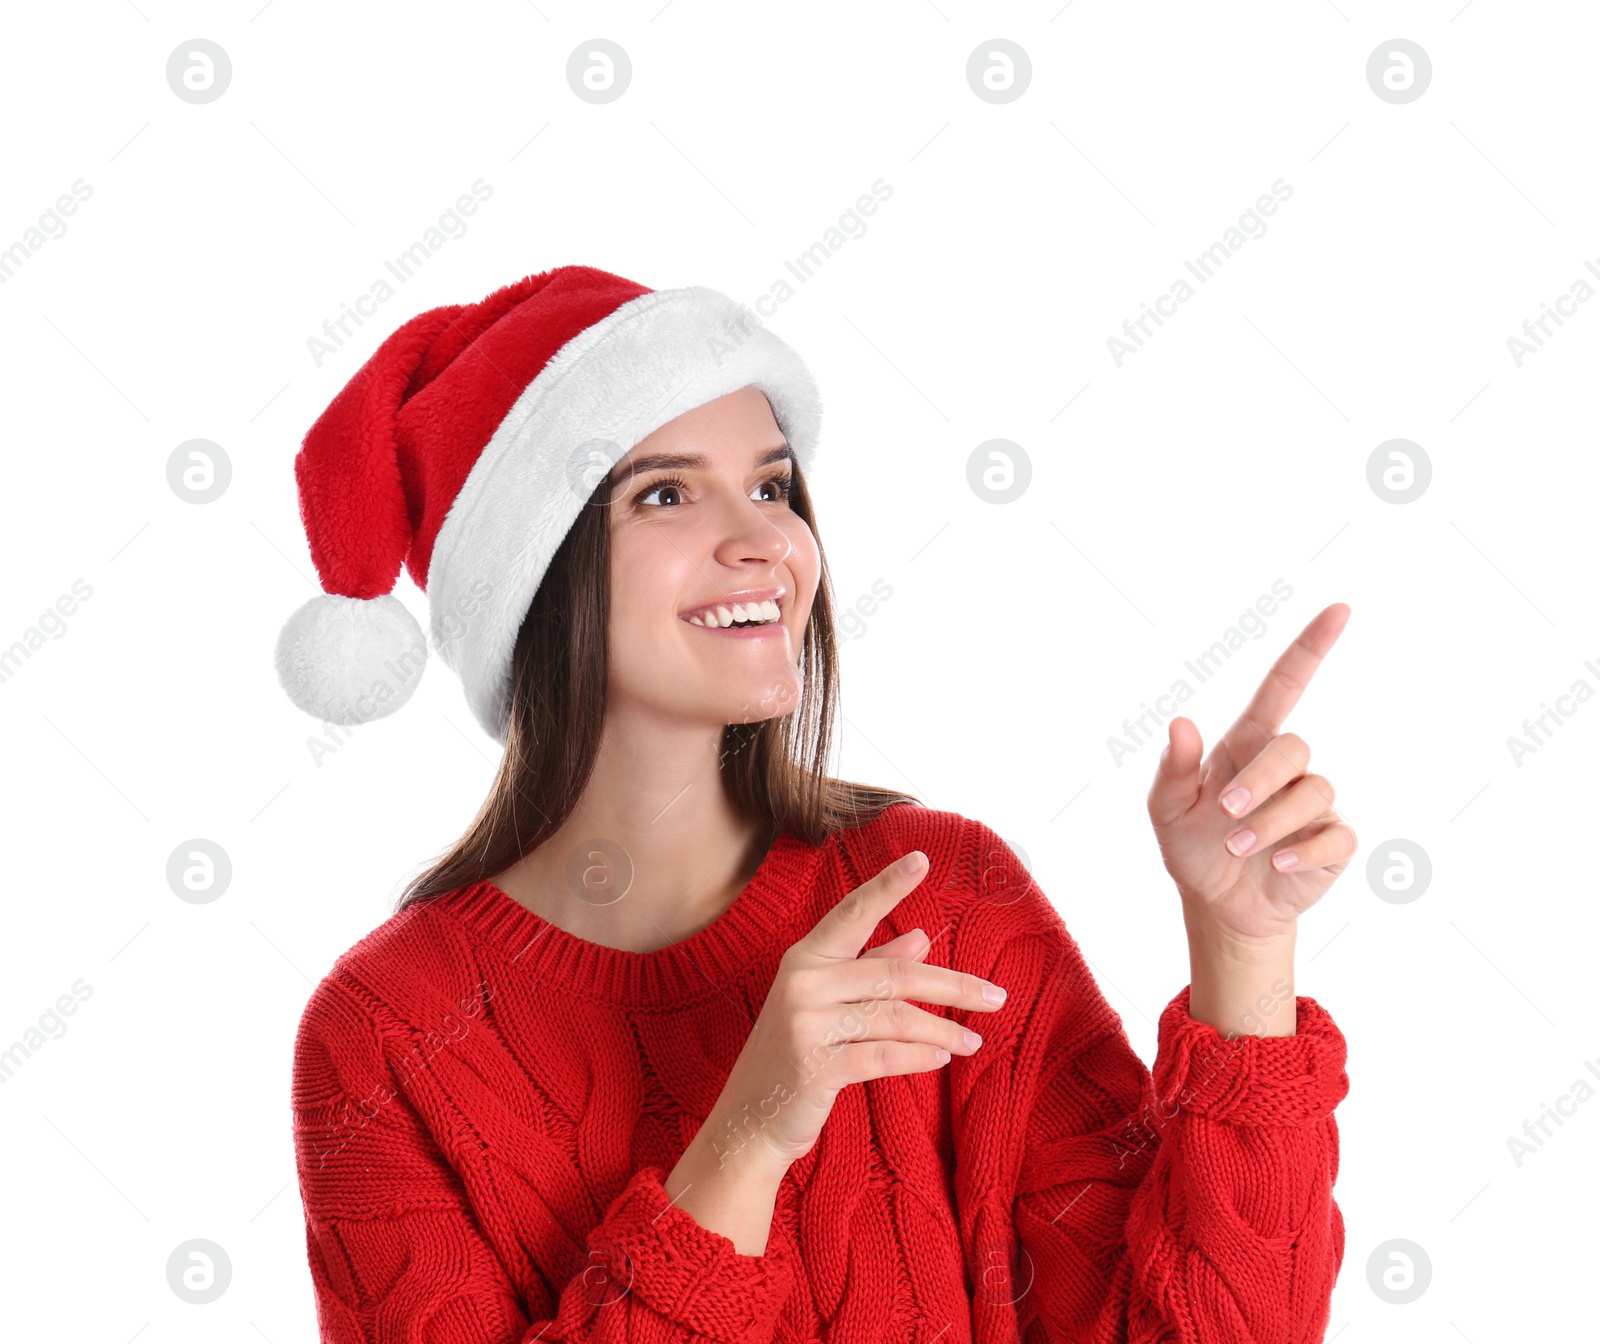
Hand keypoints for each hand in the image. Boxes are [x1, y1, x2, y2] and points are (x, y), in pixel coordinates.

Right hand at [704, 851, 1007, 1171]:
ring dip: (943, 1030)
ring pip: (895, 1017)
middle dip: (952, 985)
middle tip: (996, 995)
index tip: (923, 859)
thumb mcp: (828, 1003)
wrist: (750, 1120)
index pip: (854, 912)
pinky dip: (918, 1057)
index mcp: (805, 958)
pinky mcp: (815, 1066)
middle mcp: (803, 982)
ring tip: (973, 1040)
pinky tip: (942, 1059)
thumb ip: (871, 967)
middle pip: (894, 974)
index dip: (889, 885)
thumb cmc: (795, 1055)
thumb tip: (922, 936)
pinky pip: (882, 1055)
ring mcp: (806, 1024)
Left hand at [1146, 602, 1356, 945]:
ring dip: (1271, 820)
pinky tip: (1279, 864)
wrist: (1217, 903)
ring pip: (1313, 791)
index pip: (1284, 685)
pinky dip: (1305, 850)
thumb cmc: (1192, 844)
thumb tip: (1181, 723)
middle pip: (1293, 747)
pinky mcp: (1332, 842)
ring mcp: (1313, 804)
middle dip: (1259, 779)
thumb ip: (1173, 768)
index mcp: (1247, 744)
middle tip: (1225, 814)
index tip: (1340, 610)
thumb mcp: (1167, 808)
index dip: (1311, 647)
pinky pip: (1336, 835)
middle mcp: (1286, 768)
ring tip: (1239, 846)